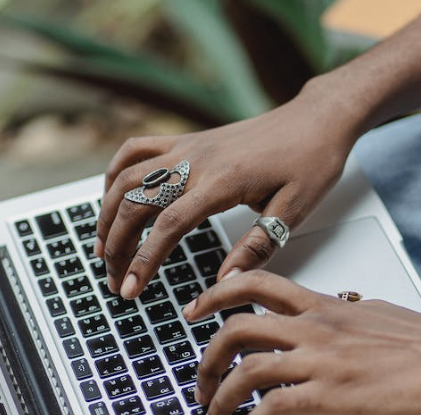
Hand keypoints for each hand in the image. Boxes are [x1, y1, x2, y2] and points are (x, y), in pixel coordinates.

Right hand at [96, 86, 356, 299]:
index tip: (130, 289)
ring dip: (107, 214)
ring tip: (104, 250)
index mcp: (222, 181)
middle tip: (116, 280)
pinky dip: (115, 174)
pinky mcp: (188, 140)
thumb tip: (225, 284)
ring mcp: (187, 146)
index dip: (144, 260)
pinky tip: (112, 199)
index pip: (168, 224)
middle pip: (136, 202)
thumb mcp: (293, 212)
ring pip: (127, 176)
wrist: (316, 119)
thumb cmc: (311, 162)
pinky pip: (136, 150)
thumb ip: (257, 248)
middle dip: (117, 245)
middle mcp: (196, 160)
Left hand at [182, 270, 420, 414]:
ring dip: (218, 398)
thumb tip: (337, 306)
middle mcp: (315, 328)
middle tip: (200, 381)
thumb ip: (346, 310)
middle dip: (206, 358)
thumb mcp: (377, 312)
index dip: (216, 294)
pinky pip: (271, 409)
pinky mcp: (331, 394)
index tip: (195, 309)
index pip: (258, 285)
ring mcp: (320, 360)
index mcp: (325, 306)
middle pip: (235, 327)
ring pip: (244, 369)